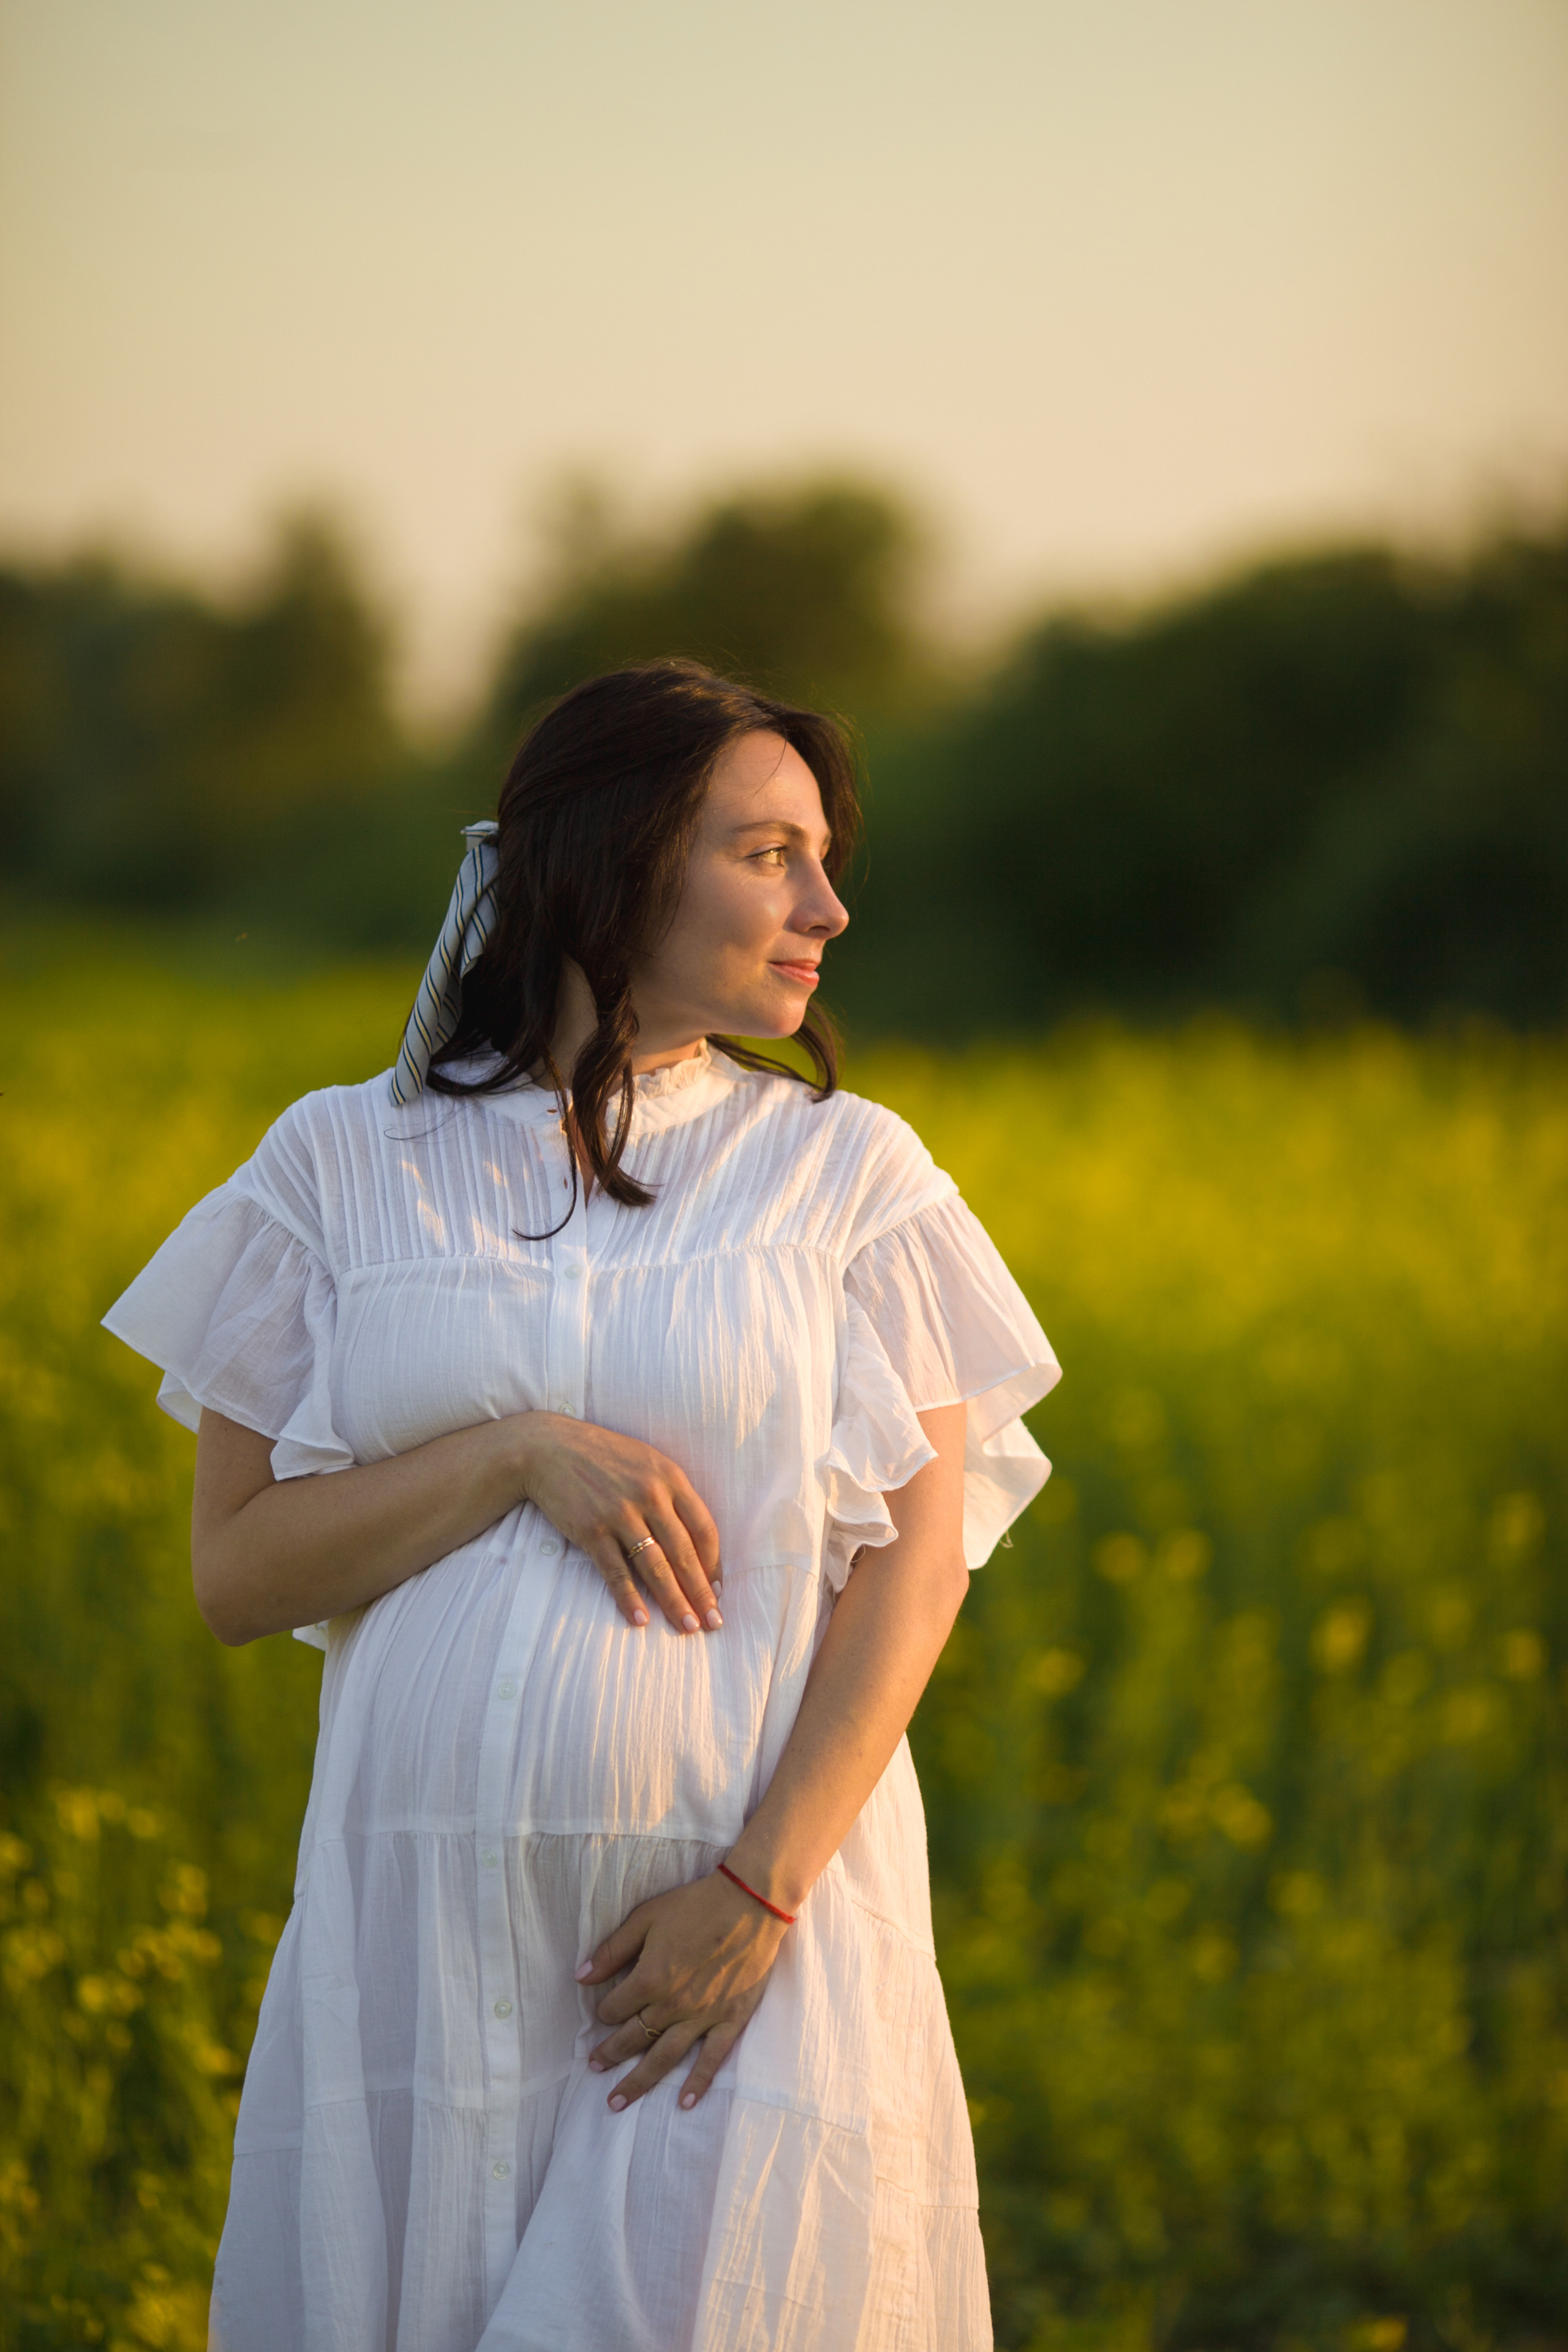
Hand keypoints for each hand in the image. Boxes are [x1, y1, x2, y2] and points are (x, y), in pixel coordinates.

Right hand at [513, 1412, 721, 1633]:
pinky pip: (616, 1572)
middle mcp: (650, 1496)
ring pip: (655, 1567)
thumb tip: (692, 1541)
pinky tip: (641, 1619)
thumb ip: (671, 1495)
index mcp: (670, 1478)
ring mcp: (620, 1514)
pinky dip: (629, 1598)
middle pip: (684, 1553)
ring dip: (673, 1601)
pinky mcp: (592, 1531)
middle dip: (701, 1592)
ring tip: (687, 1627)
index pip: (704, 1529)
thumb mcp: (647, 1463)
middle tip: (714, 1622)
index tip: (718, 1589)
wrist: (549, 1448)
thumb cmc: (604, 1456)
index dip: (714, 1564)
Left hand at [576, 1872, 787, 2109]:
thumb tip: (580, 1976)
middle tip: (594, 2068)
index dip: (604, 2011)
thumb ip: (613, 1950)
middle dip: (610, 2055)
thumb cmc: (696, 1905)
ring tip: (617, 2101)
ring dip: (639, 2081)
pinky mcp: (730, 2020)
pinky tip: (684, 2103)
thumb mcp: (646, 1918)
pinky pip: (711, 2059)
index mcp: (650, 1979)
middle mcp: (673, 2005)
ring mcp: (702, 2017)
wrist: (751, 1903)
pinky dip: (698, 2083)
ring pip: (663, 2058)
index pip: (614, 2008)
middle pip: (633, 2038)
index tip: (603, 2012)